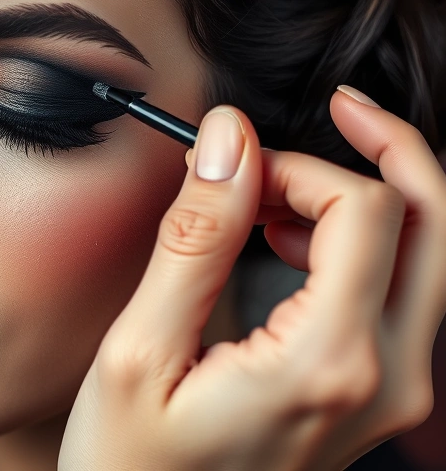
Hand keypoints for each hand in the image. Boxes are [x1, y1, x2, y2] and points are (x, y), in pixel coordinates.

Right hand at [60, 87, 445, 470]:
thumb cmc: (133, 463)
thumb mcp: (142, 349)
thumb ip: (194, 239)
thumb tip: (228, 141)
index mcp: (326, 363)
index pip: (369, 211)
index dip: (305, 163)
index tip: (237, 169)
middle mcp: (384, 378)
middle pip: (440, 223)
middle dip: (391, 151)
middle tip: (335, 112)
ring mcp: (392, 393)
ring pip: (432, 255)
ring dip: (372, 198)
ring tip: (279, 196)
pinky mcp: (377, 396)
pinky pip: (403, 293)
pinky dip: (364, 243)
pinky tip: (294, 241)